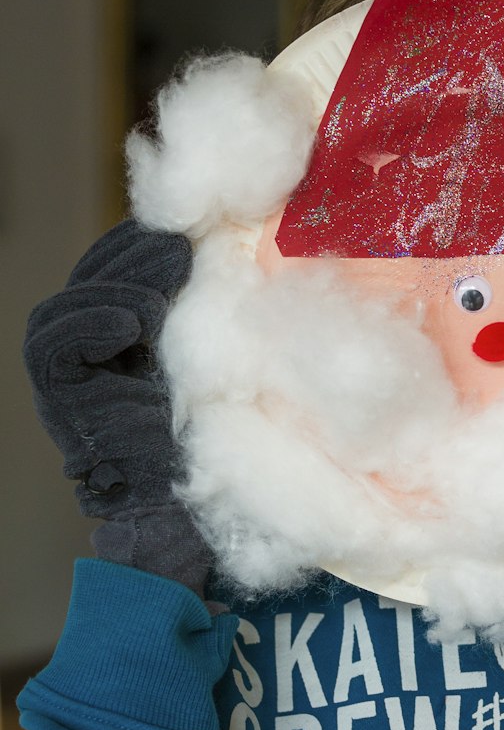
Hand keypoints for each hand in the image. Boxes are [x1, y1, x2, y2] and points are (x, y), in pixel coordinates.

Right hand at [24, 220, 211, 590]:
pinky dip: (89, 323)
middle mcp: (91, 345)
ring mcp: (71, 370)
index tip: (189, 226)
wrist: (191, 503)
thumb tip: (223, 247)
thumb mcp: (223, 354)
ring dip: (119, 284)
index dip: (145, 240)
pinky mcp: (61, 395)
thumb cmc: (220, 432)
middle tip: (183, 248)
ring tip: (161, 295)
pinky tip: (130, 323)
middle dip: (135, 253)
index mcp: (128, 328)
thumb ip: (208, 307)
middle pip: (95, 273)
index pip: (120, 262)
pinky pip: (55, 343)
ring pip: (71, 301)